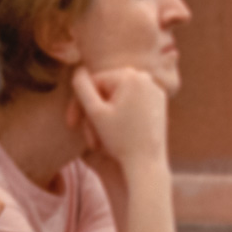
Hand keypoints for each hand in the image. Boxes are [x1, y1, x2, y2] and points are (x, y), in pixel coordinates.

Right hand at [73, 60, 172, 175]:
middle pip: (107, 89)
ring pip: (118, 96)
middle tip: (83, 131)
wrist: (147, 162)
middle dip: (93, 109)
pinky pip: (132, 101)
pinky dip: (121, 113)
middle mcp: (146, 78)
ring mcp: (155, 90)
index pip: (93, 83)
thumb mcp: (94, 111)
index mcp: (130, 76)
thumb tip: (78, 69)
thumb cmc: (119, 139)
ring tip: (99, 135)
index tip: (72, 124)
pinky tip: (115, 130)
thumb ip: (82, 86)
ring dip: (105, 113)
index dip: (79, 103)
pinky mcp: (160, 102)